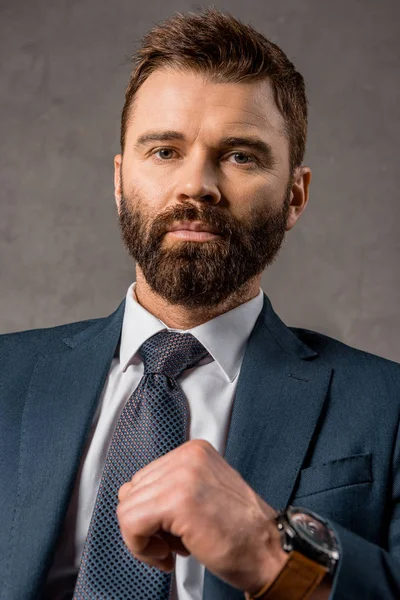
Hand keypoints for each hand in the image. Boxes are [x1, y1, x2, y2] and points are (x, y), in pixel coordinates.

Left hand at [117, 439, 287, 593]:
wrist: (270, 552)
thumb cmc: (240, 533)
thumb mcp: (203, 493)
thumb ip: (170, 487)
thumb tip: (129, 496)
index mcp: (194, 451)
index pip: (144, 478)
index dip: (151, 512)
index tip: (171, 531)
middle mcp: (187, 456)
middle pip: (133, 491)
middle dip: (146, 524)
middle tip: (172, 544)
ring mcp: (182, 474)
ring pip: (128, 508)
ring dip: (144, 539)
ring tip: (172, 549)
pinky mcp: (177, 500)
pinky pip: (131, 524)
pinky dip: (141, 548)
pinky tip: (168, 556)